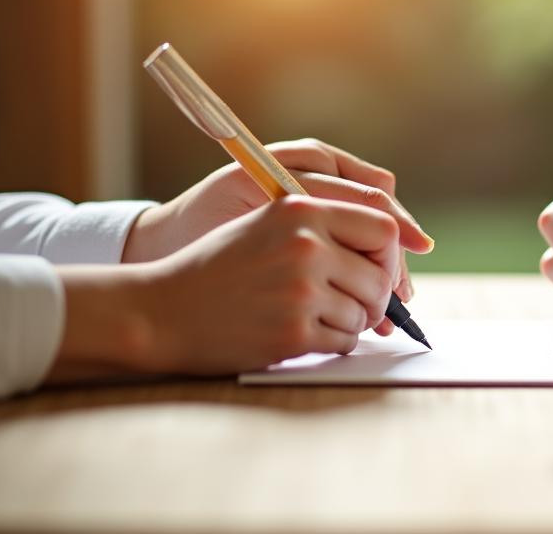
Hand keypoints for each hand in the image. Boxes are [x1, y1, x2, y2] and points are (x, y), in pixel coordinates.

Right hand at [129, 195, 404, 373]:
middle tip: (361, 305)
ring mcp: (300, 290)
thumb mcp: (265, 225)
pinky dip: (334, 343)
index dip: (390, 253)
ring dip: (351, 322)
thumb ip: (321, 227)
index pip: (382, 226)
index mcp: (300, 210)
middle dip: (377, 297)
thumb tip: (391, 245)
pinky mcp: (293, 332)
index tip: (382, 269)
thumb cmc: (215, 269)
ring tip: (317, 318)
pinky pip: (345, 341)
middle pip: (380, 276)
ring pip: (364, 312)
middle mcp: (305, 245)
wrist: (161, 310)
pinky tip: (305, 334)